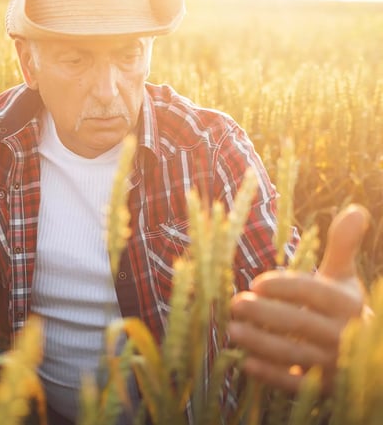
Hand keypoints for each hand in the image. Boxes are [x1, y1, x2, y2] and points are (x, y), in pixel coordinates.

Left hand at [228, 204, 369, 392]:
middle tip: (235, 304)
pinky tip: (245, 363)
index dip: (285, 287)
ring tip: (232, 330)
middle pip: (300, 323)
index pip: (314, 293)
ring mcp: (334, 364)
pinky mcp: (323, 387)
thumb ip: (342, 245)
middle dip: (266, 314)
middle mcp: (343, 334)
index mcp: (346, 303)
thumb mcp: (343, 275)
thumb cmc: (341, 306)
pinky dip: (272, 376)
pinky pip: (297, 384)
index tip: (255, 282)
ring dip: (262, 343)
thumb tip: (357, 209)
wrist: (364, 353)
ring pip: (296, 354)